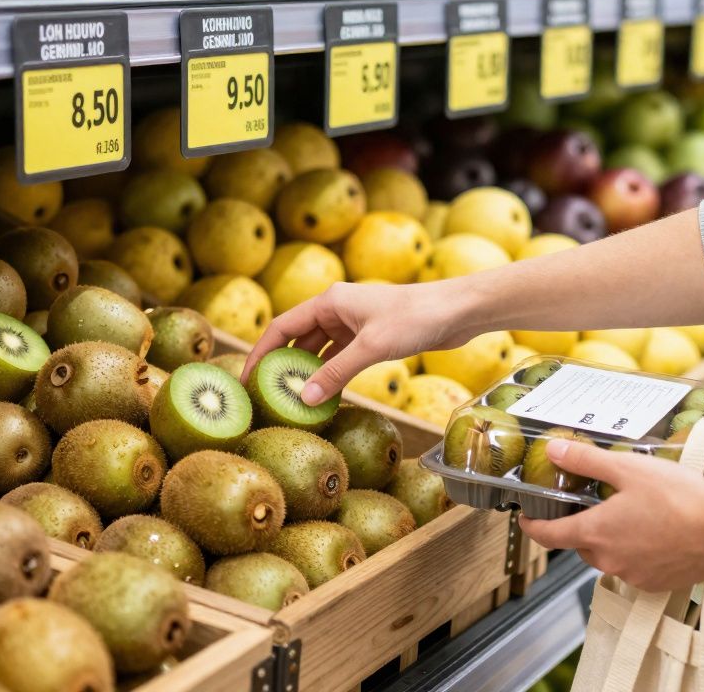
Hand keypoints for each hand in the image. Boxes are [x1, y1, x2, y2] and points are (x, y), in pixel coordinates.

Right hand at [244, 281, 479, 404]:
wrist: (458, 310)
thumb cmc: (416, 318)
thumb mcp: (371, 347)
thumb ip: (336, 372)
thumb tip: (304, 399)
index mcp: (329, 301)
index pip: (281, 328)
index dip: (260, 353)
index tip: (245, 380)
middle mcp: (337, 309)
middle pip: (297, 340)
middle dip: (282, 368)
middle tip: (267, 398)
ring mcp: (354, 323)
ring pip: (320, 351)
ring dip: (308, 374)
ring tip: (293, 402)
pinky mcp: (370, 337)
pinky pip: (340, 357)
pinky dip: (331, 375)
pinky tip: (326, 396)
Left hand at [518, 439, 703, 590]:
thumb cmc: (681, 499)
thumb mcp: (628, 468)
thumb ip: (587, 461)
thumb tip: (554, 451)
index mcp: (596, 532)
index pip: (548, 535)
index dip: (532, 526)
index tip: (526, 518)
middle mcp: (609, 560)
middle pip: (580, 543)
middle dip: (583, 524)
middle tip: (598, 501)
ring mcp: (633, 575)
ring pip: (608, 555)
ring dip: (612, 538)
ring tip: (634, 513)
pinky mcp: (655, 584)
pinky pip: (633, 566)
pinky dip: (636, 550)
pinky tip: (656, 531)